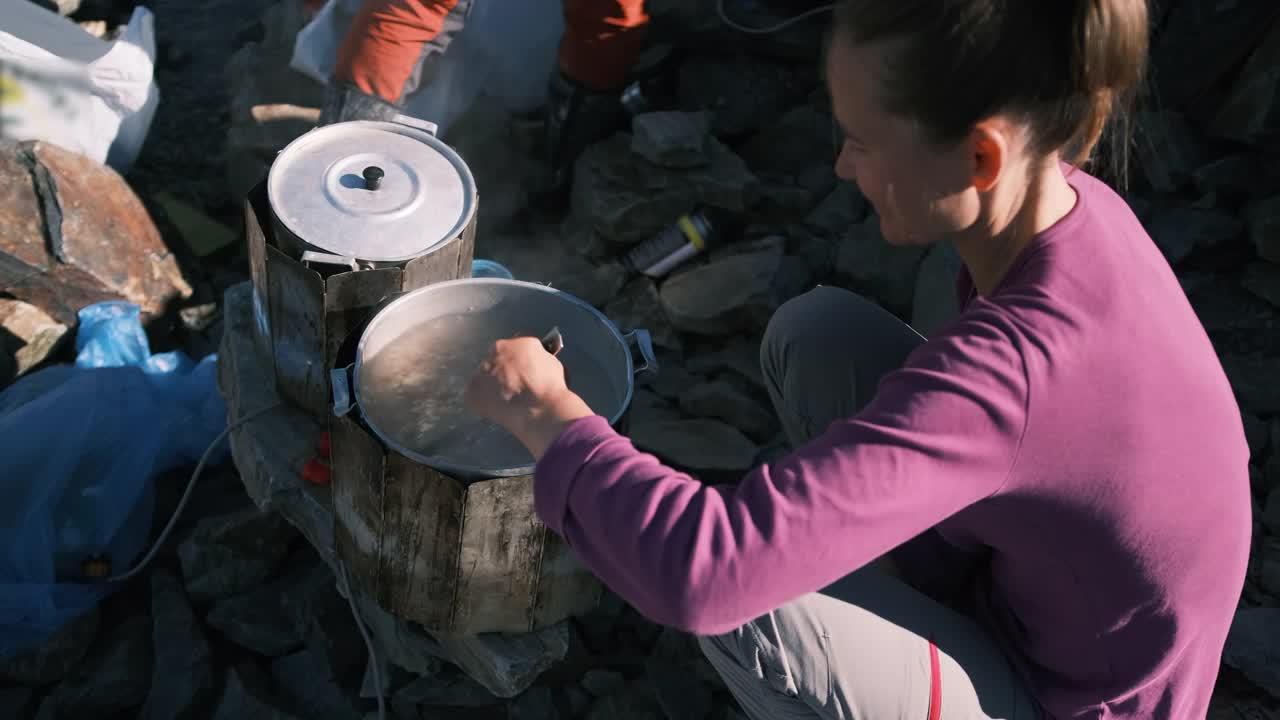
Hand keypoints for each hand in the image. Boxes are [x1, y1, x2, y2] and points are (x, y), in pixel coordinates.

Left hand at [464, 336, 593, 458]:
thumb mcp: (552, 364)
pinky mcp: (471, 390)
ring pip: (484, 376)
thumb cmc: (551, 388)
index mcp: (518, 341)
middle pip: (497, 359)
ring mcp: (481, 370)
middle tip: (514, 387)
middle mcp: (496, 350)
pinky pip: (474, 394)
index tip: (524, 370)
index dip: (520, 360)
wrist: (539, 409)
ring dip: (492, 385)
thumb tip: (534, 364)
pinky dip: (482, 401)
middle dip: (503, 370)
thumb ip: (538, 359)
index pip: (516, 346)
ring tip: (505, 402)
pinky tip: (495, 409)